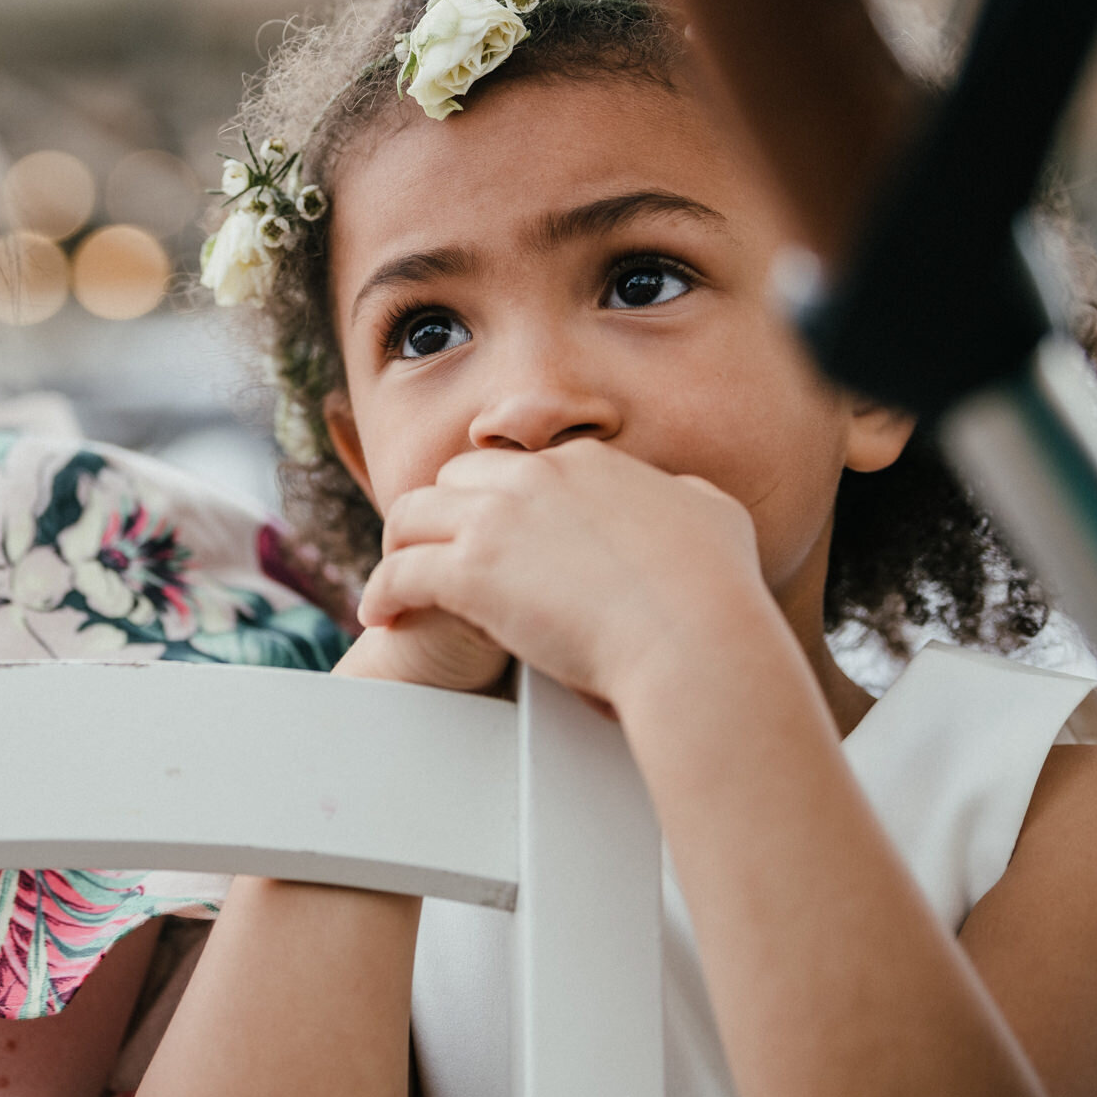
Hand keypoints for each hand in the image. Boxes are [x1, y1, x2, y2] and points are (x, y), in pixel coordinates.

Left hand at [357, 441, 768, 713]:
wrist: (694, 634)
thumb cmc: (716, 588)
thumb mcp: (712, 514)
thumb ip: (684, 494)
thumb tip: (680, 491)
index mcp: (586, 463)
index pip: (518, 464)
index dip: (497, 496)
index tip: (489, 526)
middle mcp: (533, 477)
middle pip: (455, 478)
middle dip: (440, 513)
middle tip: (432, 550)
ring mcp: (497, 520)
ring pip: (411, 514)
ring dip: (399, 546)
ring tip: (394, 580)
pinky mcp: (470, 572)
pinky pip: (400, 573)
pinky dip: (382, 594)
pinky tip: (380, 616)